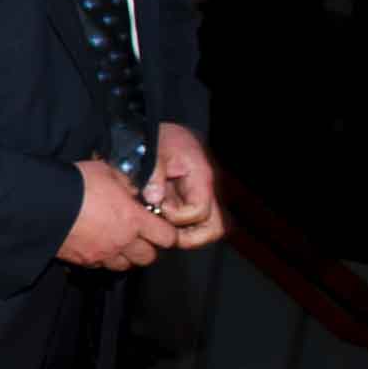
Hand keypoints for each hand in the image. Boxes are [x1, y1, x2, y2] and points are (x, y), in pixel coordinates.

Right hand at [57, 160, 177, 270]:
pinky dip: (103, 259)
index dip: (167, 233)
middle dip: (148, 247)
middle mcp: (122, 241)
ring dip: (126, 256)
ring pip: (125, 266)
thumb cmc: (77, 185)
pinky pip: (100, 266)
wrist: (42, 204)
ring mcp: (102, 254)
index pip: (166, 237)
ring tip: (118, 243)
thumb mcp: (107, 172)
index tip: (160, 226)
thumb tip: (134, 190)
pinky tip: (96, 245)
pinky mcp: (83, 261)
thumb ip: (126, 184)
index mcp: (134, 220)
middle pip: (148, 257)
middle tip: (140, 236)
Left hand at [141, 123, 225, 249]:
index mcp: (201, 176)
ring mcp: (201, 198)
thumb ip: (154, 173)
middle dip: (189, 237)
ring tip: (160, 226)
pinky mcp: (191, 202)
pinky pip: (193, 224)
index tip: (159, 206)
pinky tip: (158, 219)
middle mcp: (208, 190)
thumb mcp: (153, 150)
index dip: (178, 216)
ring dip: (184, 235)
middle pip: (214, 228)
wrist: (153, 131)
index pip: (200, 211)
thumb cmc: (156, 138)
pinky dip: (177, 227)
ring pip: (207, 230)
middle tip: (163, 230)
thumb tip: (155, 199)